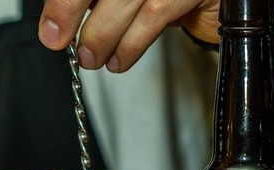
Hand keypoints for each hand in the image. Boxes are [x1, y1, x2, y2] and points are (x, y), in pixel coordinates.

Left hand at [39, 0, 219, 71]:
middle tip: (58, 39)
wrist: (222, 3)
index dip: (66, 0)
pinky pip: (155, 14)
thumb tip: (58, 21)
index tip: (51, 25)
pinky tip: (119, 60)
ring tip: (92, 57)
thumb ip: (97, 3)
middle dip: (71, 9)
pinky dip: (132, 43)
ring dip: (102, 34)